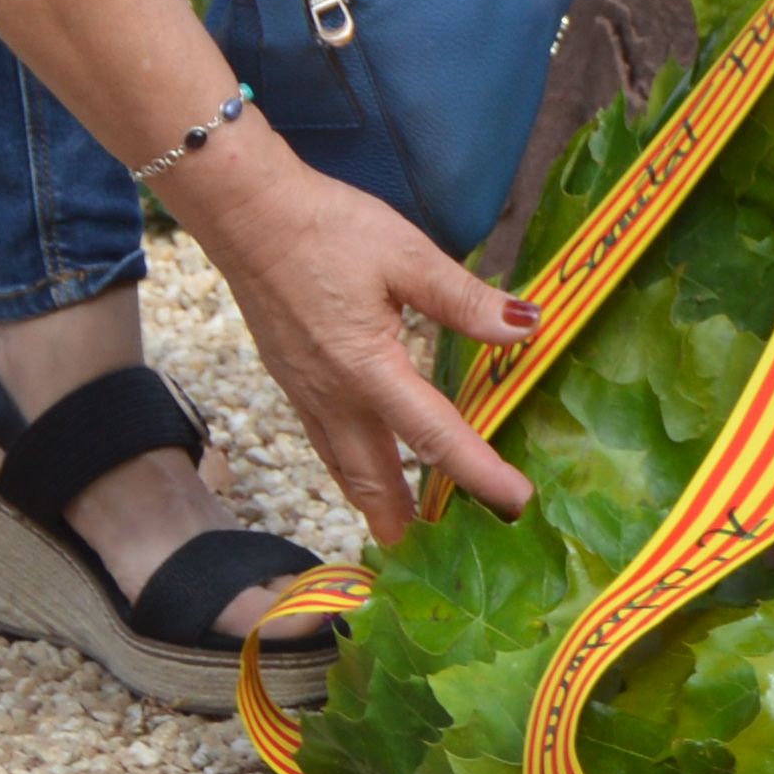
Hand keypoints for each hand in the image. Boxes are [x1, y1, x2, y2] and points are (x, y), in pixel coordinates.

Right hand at [173, 152, 544, 545]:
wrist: (247, 215)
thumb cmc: (327, 228)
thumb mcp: (407, 255)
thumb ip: (464, 299)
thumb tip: (526, 327)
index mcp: (368, 368)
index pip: (434, 436)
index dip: (478, 474)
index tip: (515, 505)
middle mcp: (334, 396)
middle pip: (375, 479)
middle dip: (408, 524)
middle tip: (443, 558)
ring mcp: (306, 394)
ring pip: (344, 469)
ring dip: (375, 506)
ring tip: (403, 535)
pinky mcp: (291, 381)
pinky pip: (324, 445)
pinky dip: (349, 474)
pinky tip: (362, 472)